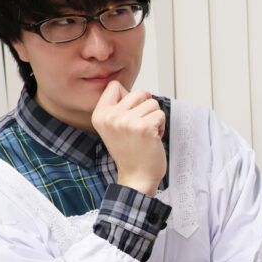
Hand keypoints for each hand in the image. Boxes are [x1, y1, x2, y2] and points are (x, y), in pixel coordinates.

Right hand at [91, 81, 166, 195]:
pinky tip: (153, 138)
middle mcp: (111, 117)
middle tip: (140, 126)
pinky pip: (161, 114)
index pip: (114, 86)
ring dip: (154, 118)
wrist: (137, 176)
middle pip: (138, 91)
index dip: (128, 97)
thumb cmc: (129, 151)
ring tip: (146, 133)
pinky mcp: (144, 127)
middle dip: (145, 107)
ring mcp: (127, 121)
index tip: (129, 114)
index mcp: (100, 114)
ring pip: (152, 103)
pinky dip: (161, 126)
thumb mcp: (113, 126)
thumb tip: (139, 92)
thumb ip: (120, 107)